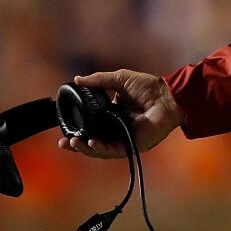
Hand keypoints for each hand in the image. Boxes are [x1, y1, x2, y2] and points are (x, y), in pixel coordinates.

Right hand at [58, 69, 183, 158]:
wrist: (168, 97)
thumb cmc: (148, 86)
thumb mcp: (119, 79)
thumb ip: (99, 81)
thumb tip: (77, 79)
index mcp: (112, 113)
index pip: (91, 124)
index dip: (77, 128)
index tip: (63, 128)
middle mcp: (116, 127)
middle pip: (92, 140)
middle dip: (76, 144)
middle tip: (63, 142)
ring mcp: (123, 137)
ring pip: (100, 148)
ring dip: (85, 148)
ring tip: (73, 143)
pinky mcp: (132, 145)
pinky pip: (113, 151)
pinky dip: (101, 149)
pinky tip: (91, 144)